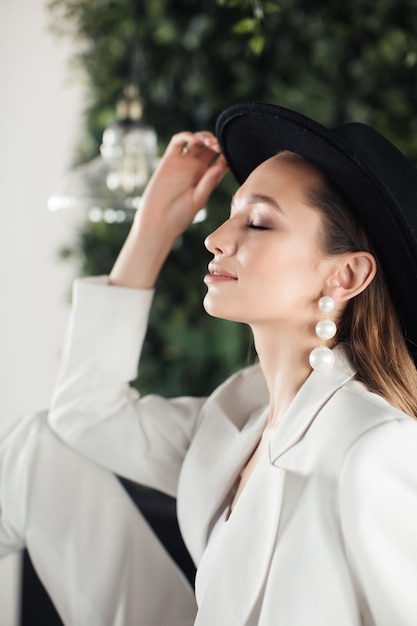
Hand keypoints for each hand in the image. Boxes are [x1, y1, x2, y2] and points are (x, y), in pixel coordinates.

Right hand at [109, 131, 227, 288]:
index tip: (229, 154)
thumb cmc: (180, 215)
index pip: (221, 159)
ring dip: (204, 137)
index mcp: (207, 178)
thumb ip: (209, 182)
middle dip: (216, 142)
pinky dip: (186, 136)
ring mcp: (183, 163)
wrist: (158, 221)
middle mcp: (196, 169)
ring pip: (196, 142)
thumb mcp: (198, 199)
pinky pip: (178, 142)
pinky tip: (193, 140)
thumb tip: (222, 164)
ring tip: (209, 142)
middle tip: (218, 146)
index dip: (226, 153)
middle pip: (210, 147)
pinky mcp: (169, 160)